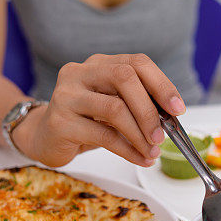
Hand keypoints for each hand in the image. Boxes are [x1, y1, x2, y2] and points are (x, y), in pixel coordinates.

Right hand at [13, 54, 185, 167]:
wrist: (43, 137)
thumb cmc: (84, 121)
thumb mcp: (112, 107)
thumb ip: (136, 106)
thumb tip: (171, 119)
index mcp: (98, 63)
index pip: (136, 63)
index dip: (161, 84)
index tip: (177, 108)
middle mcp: (80, 72)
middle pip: (124, 78)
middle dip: (150, 110)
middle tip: (162, 135)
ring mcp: (67, 95)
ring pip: (114, 108)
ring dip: (140, 134)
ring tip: (152, 151)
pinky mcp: (60, 122)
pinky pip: (103, 136)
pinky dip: (127, 150)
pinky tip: (139, 158)